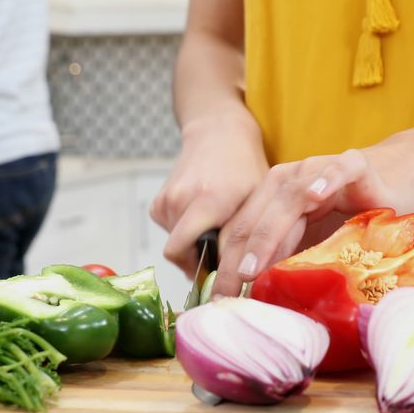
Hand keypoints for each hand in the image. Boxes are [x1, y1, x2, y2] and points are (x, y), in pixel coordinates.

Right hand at [151, 113, 268, 275]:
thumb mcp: (256, 202)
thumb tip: (230, 276)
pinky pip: (170, 233)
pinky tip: (202, 216)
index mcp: (207, 200)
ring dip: (194, 244)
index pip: (182, 254)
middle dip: (199, 259)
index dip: (200, 271)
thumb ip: (242, 238)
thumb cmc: (244, 169)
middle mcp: (179, 200)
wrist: (219, 135)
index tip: (220, 277)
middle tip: (222, 253)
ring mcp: (164, 201)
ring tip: (215, 226)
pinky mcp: (157, 204)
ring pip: (176, 244)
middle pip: (180, 254)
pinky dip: (185, 232)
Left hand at [211, 145, 413, 296]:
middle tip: (227, 293)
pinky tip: (317, 195)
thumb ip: (290, 259)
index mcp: (273, 197)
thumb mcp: (318, 241)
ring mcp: (320, 169)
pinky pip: (337, 170)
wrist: (403, 178)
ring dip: (268, 232)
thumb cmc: (357, 214)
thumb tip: (258, 299)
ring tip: (252, 265)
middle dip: (238, 259)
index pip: (242, 231)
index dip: (226, 265)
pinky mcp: (355, 165)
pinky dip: (325, 180)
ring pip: (288, 199)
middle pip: (256, 218)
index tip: (217, 299)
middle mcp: (289, 180)